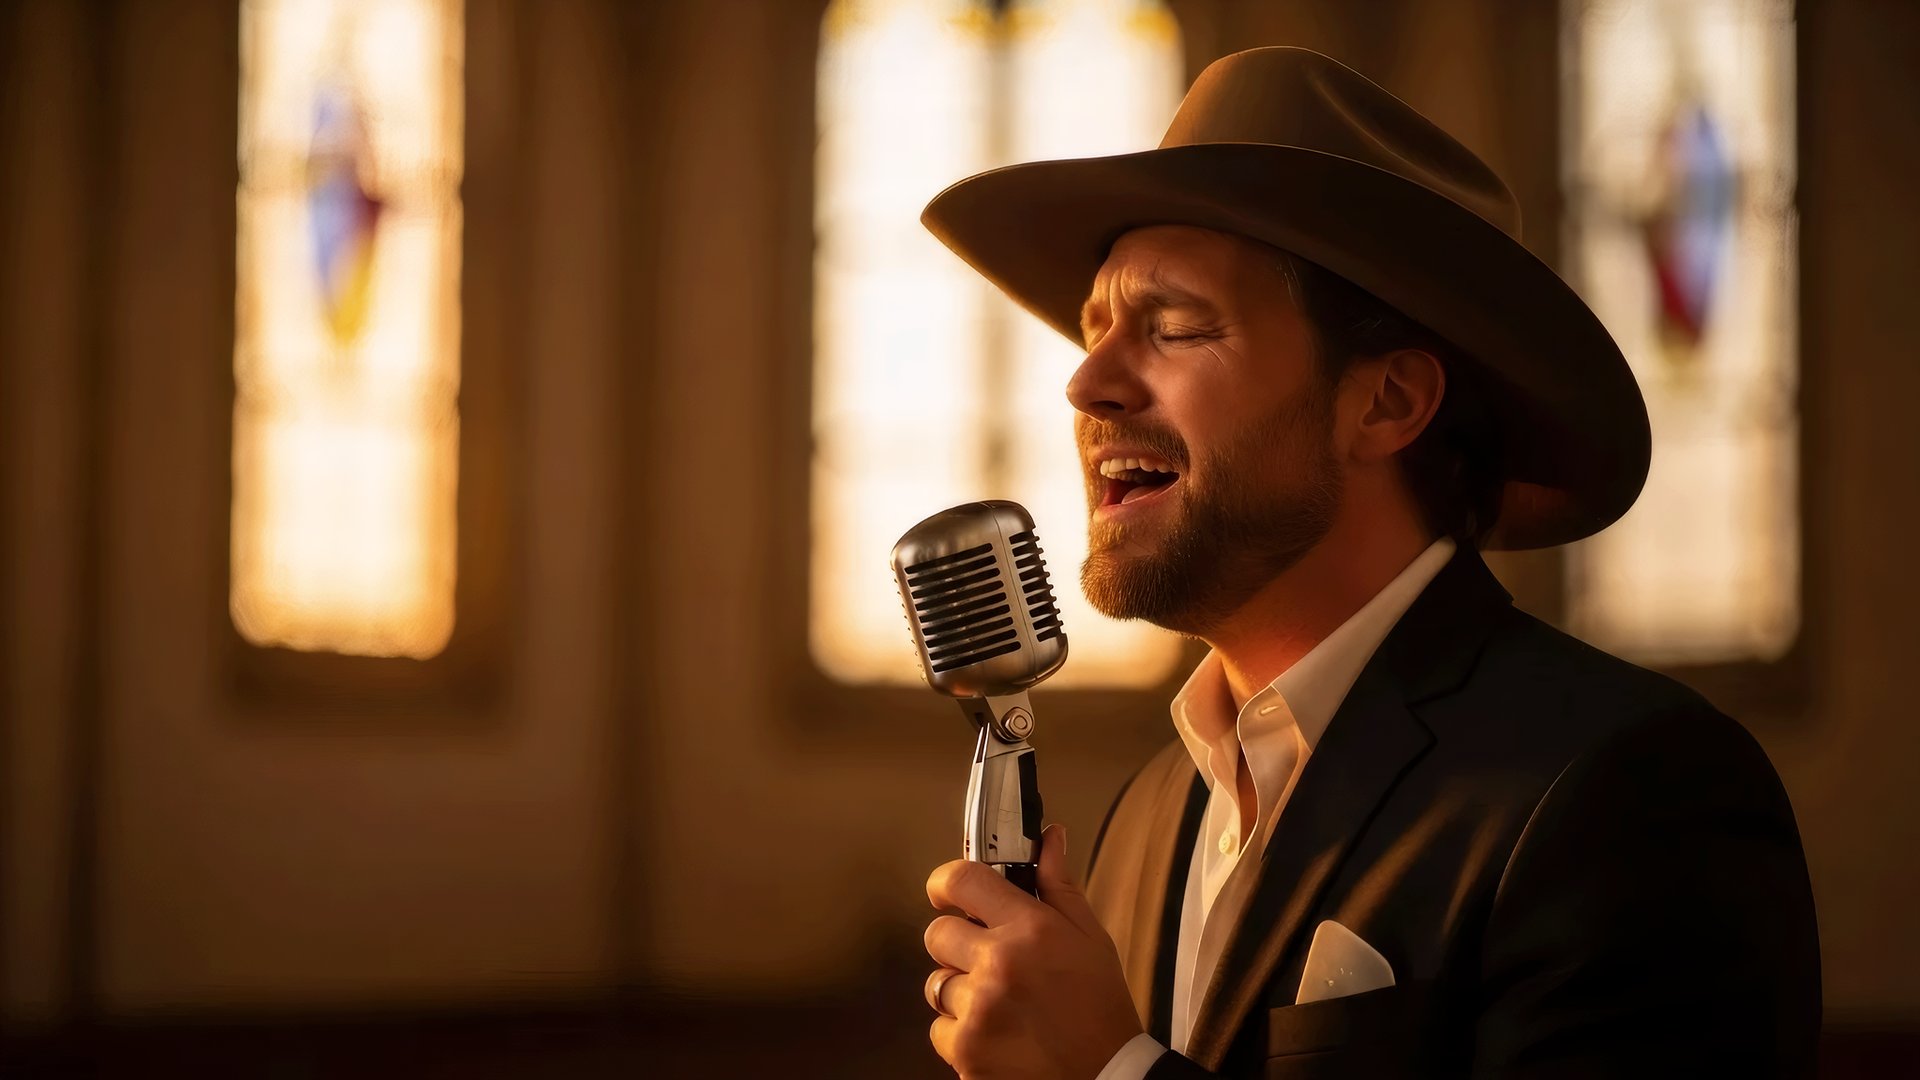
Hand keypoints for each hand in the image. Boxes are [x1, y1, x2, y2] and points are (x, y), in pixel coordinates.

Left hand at [923, 824, 1142, 1078]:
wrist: (1107, 1077)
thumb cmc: (1101, 1008)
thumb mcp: (1090, 938)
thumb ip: (1058, 884)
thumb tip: (1049, 836)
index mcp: (1029, 929)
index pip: (962, 880)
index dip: (945, 881)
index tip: (947, 891)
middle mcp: (998, 965)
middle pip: (937, 933)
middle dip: (958, 943)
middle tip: (988, 960)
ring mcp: (978, 1010)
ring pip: (937, 984)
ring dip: (961, 990)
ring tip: (1001, 1003)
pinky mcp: (965, 1051)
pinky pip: (939, 1028)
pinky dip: (961, 1032)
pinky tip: (997, 1033)